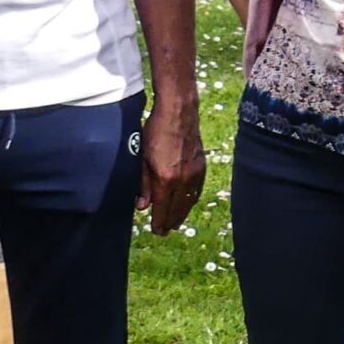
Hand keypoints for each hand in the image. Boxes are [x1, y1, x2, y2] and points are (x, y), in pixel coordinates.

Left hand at [136, 99, 205, 236]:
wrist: (178, 112)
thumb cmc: (155, 131)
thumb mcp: (142, 158)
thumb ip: (142, 184)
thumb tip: (142, 207)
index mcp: (166, 178)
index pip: (163, 208)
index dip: (159, 221)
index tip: (157, 231)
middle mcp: (183, 178)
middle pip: (177, 208)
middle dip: (170, 221)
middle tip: (164, 232)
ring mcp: (195, 172)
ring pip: (190, 201)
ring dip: (182, 213)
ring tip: (175, 222)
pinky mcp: (202, 165)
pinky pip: (197, 189)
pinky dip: (191, 200)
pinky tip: (187, 204)